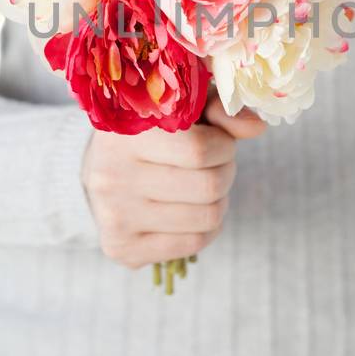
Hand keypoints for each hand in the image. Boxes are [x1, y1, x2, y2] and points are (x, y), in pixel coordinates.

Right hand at [81, 101, 266, 268]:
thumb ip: (219, 110)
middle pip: (208, 187)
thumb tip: (256, 126)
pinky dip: (205, 228)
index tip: (219, 141)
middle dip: (225, 173)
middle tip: (215, 165)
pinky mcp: (121, 247)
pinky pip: (193, 244)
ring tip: (202, 186)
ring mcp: (114, 216)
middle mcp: (112, 176)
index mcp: (125, 133)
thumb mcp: (181, 108)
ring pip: (207, 218)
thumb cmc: (151, 132)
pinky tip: (190, 210)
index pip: (199, 150)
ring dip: (218, 201)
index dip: (224, 146)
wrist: (98, 170)